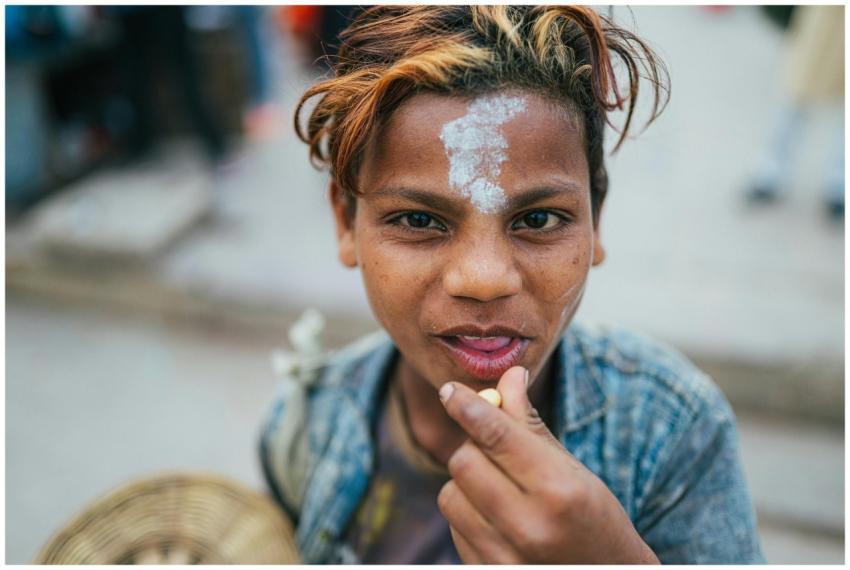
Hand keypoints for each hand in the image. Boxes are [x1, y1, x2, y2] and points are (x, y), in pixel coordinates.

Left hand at [437, 366, 658, 563]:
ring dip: (466, 483)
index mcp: (559, 490)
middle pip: (464, 461)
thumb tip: (509, 375)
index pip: (496, 435)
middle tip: (494, 449)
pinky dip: (467, 512)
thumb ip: (530, 423)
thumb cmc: (593, 518)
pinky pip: (453, 526)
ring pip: (450, 494)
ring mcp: (505, 558)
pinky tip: (497, 518)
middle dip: (473, 446)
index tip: (449, 391)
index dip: (466, 407)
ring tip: (500, 489)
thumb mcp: (571, 468)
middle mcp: (530, 527)